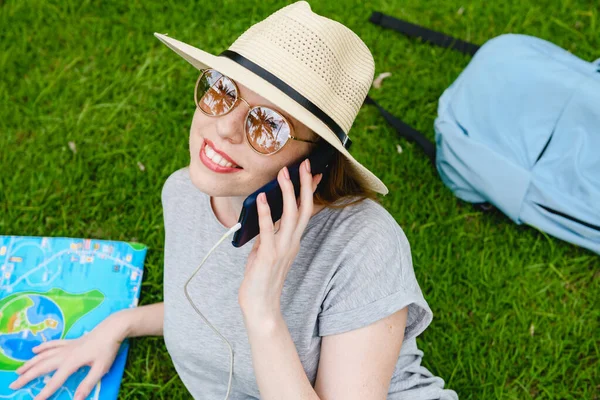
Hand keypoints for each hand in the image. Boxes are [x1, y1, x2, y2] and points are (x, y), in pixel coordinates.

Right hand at [9, 310, 129, 399]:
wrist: (112, 328)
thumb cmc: (107, 349)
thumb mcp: (101, 368)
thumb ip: (88, 384)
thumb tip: (77, 399)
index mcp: (72, 362)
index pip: (55, 381)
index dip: (44, 392)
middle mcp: (65, 354)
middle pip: (42, 367)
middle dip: (27, 377)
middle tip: (13, 384)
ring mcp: (67, 346)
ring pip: (44, 355)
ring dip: (30, 363)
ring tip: (18, 371)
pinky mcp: (71, 341)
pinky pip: (53, 344)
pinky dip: (43, 347)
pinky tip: (35, 350)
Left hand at [238, 158, 322, 324]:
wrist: (260, 307)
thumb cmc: (261, 280)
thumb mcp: (264, 252)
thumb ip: (266, 235)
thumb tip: (263, 218)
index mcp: (293, 241)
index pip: (306, 211)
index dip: (310, 191)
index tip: (313, 172)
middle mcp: (292, 243)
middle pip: (304, 209)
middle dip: (304, 185)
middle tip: (303, 164)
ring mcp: (282, 249)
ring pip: (291, 215)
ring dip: (288, 192)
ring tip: (283, 173)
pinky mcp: (268, 255)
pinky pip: (268, 230)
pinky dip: (266, 212)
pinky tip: (263, 198)